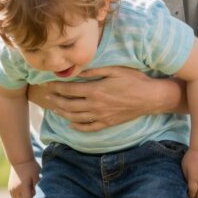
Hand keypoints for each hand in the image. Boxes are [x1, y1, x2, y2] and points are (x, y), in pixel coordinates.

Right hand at [8, 160, 39, 197]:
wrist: (20, 160)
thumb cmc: (31, 167)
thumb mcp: (36, 176)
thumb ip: (37, 187)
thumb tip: (37, 197)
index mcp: (22, 186)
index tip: (37, 194)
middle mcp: (15, 189)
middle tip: (34, 193)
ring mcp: (11, 189)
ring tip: (29, 193)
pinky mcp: (10, 188)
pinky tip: (25, 193)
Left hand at [27, 66, 163, 131]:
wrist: (150, 97)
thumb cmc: (134, 80)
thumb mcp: (114, 70)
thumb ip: (94, 71)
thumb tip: (76, 70)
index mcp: (95, 90)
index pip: (69, 89)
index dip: (56, 87)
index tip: (47, 84)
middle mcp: (95, 105)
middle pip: (69, 105)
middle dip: (55, 100)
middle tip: (46, 96)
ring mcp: (101, 116)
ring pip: (76, 117)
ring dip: (62, 113)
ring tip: (54, 108)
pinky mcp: (107, 123)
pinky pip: (89, 128)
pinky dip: (78, 126)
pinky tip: (71, 124)